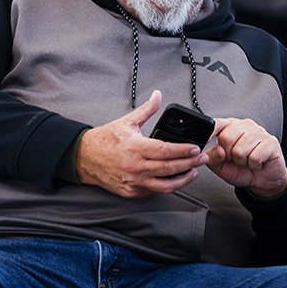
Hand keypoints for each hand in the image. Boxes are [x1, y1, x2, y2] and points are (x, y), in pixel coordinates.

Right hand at [75, 91, 208, 196]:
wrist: (83, 158)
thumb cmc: (104, 140)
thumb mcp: (126, 122)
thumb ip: (146, 110)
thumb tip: (158, 96)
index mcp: (135, 148)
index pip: (166, 150)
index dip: (184, 151)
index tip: (196, 149)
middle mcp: (135, 167)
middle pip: (170, 168)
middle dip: (190, 164)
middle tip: (203, 159)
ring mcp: (133, 181)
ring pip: (165, 185)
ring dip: (182, 180)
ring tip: (193, 172)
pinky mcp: (131, 192)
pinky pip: (153, 191)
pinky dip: (166, 186)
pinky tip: (175, 180)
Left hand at [205, 117, 286, 199]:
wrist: (263, 180)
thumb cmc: (243, 170)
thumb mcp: (221, 166)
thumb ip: (213, 158)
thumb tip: (216, 150)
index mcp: (230, 127)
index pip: (217, 123)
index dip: (210, 133)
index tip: (205, 142)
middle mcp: (244, 126)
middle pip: (226, 138)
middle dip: (229, 155)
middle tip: (236, 159)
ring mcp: (259, 132)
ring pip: (240, 149)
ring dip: (243, 161)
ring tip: (248, 160)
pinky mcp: (271, 142)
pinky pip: (255, 157)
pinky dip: (254, 165)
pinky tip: (258, 162)